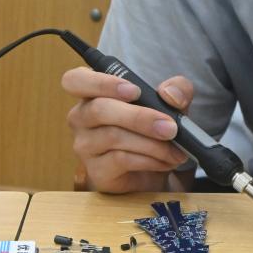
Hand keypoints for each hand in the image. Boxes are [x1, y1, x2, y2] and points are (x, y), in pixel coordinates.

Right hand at [63, 67, 192, 192]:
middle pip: (100, 109)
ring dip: (152, 144)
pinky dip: (150, 160)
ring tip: (176, 150)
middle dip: (140, 117)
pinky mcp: (96, 170)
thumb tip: (170, 96)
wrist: (151, 172)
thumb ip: (177, 90)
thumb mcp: (170, 104)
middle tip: (170, 127)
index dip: (101, 82)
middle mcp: (81, 117)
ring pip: (114, 136)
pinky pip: (121, 160)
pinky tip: (165, 161)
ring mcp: (85, 145)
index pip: (76, 80)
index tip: (134, 91)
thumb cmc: (152, 129)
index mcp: (93, 93)